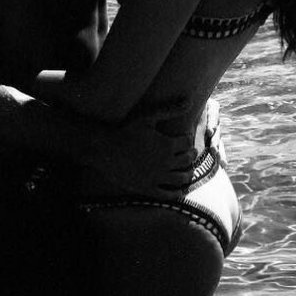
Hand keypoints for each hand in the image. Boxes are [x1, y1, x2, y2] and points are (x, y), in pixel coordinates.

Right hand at [78, 109, 195, 200]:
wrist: (104, 150)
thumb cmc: (126, 131)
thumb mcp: (148, 117)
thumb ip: (170, 110)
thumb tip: (189, 101)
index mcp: (167, 145)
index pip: (187, 143)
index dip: (187, 139)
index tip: (185, 138)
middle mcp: (165, 162)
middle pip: (188, 160)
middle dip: (190, 155)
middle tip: (190, 153)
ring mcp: (157, 177)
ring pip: (182, 178)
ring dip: (188, 173)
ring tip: (188, 170)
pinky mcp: (148, 189)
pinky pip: (168, 194)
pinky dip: (177, 193)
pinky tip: (180, 189)